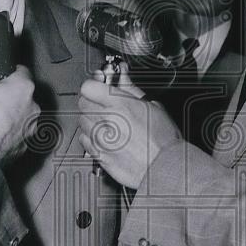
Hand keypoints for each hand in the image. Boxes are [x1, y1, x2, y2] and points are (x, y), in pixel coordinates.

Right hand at [0, 33, 38, 162]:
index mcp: (24, 87)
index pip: (21, 71)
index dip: (8, 70)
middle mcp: (33, 105)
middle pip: (22, 92)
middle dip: (9, 91)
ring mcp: (31, 126)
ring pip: (23, 112)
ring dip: (12, 111)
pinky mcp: (26, 143)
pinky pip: (20, 131)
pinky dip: (11, 129)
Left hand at [78, 68, 179, 188]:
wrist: (164, 168)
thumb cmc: (163, 141)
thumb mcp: (152, 106)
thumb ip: (131, 89)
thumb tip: (122, 76)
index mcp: (120, 105)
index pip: (88, 87)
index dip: (94, 85)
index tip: (99, 86)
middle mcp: (107, 121)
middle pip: (82, 102)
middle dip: (92, 100)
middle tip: (105, 103)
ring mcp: (100, 139)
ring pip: (82, 120)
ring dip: (91, 118)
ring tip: (107, 121)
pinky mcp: (98, 154)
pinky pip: (84, 139)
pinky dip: (91, 136)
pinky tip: (104, 136)